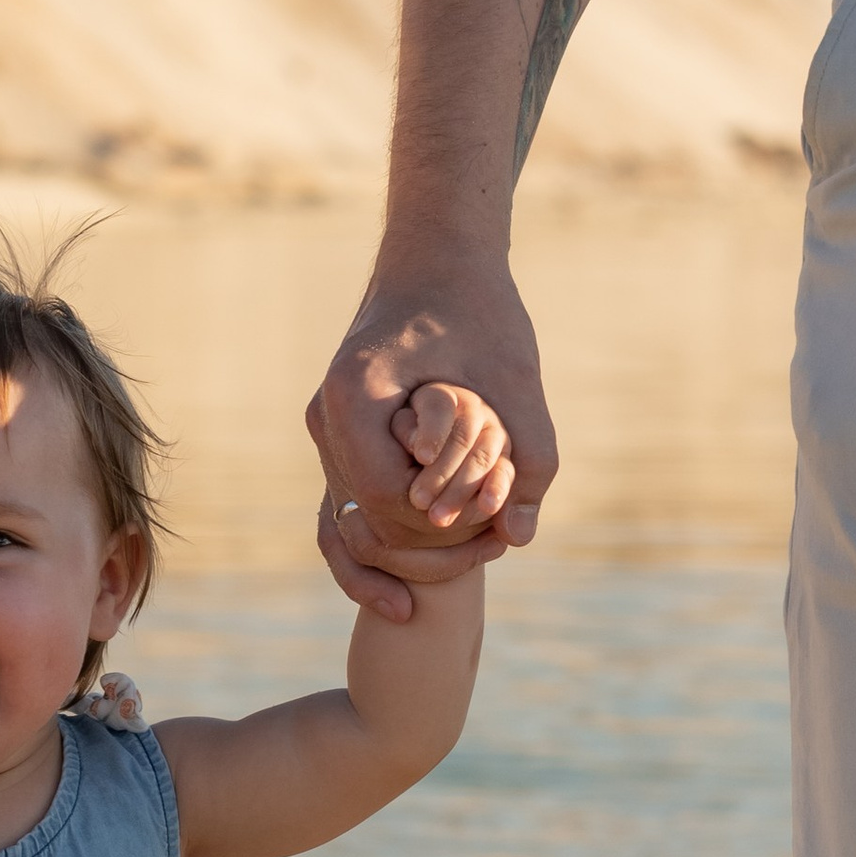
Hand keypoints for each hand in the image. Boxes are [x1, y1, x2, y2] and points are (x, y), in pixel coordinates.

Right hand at [307, 259, 555, 619]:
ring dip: (409, 553)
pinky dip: (370, 557)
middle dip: (432, 547)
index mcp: (356, 396)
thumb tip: (518, 538)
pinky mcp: (339, 439)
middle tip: (493, 546)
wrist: (438, 255)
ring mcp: (326, 431)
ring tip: (472, 562)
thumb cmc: (479, 306)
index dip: (445, 525)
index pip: (392, 500)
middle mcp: (326, 418)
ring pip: (352, 527)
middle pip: (369, 522)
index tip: (492, 524)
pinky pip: (342, 515)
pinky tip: (402, 601)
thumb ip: (529, 457)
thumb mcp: (517, 378)